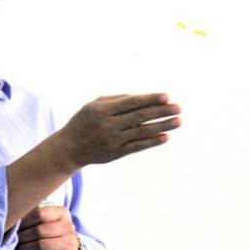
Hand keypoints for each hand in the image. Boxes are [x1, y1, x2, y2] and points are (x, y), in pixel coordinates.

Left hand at [15, 206, 78, 249]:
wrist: (70, 248)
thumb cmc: (53, 230)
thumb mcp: (49, 218)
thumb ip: (34, 216)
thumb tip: (14, 221)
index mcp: (62, 213)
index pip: (39, 214)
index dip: (25, 221)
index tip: (16, 225)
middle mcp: (67, 227)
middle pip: (39, 231)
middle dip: (23, 236)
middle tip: (15, 238)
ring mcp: (67, 244)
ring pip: (40, 246)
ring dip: (24, 248)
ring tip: (18, 247)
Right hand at [56, 93, 181, 166]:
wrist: (70, 147)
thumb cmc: (85, 121)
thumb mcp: (94, 105)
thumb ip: (117, 100)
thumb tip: (142, 98)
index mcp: (103, 110)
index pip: (132, 103)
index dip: (150, 99)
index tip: (166, 96)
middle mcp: (109, 124)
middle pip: (140, 116)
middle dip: (161, 111)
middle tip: (179, 108)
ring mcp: (113, 140)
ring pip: (142, 131)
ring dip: (162, 126)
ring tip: (178, 121)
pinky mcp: (116, 153)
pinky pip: (138, 146)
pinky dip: (152, 142)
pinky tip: (165, 137)